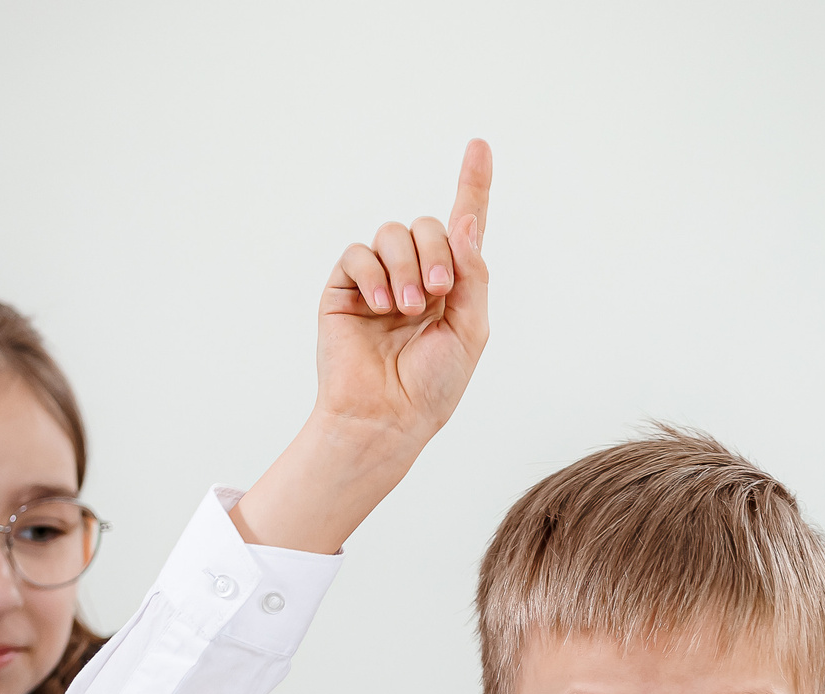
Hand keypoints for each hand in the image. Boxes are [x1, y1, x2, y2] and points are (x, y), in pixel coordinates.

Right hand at [315, 138, 493, 443]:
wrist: (386, 417)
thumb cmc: (433, 384)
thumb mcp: (471, 329)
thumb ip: (473, 274)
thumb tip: (466, 222)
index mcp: (452, 284)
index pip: (462, 225)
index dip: (472, 184)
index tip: (479, 145)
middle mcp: (415, 274)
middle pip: (427, 224)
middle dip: (437, 252)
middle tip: (438, 293)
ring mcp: (378, 279)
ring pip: (392, 233)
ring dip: (406, 266)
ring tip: (407, 308)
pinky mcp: (345, 288)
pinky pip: (358, 254)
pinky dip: (373, 274)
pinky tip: (380, 308)